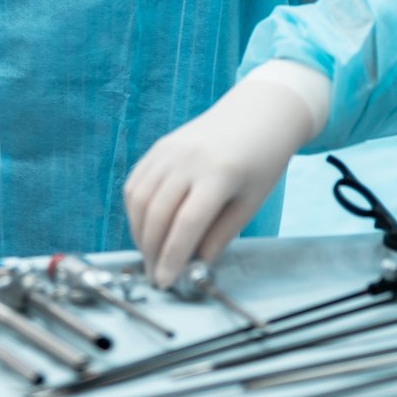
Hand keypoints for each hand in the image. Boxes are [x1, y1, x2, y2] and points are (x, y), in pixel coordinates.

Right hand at [125, 73, 326, 288]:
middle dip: (152, 251)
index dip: (172, 257)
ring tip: (150, 255)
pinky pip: (136, 182)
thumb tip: (195, 264)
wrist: (257, 114)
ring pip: (140, 199)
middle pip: (158, 213)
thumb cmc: (261, 161)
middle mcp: (189, 158)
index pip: (187, 223)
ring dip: (139, 233)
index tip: (166, 282)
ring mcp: (170, 149)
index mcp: (219, 174)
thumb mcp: (251, 203)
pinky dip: (135, 210)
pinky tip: (145, 228)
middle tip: (155, 275)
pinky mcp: (160, 146)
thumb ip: (221, 234)